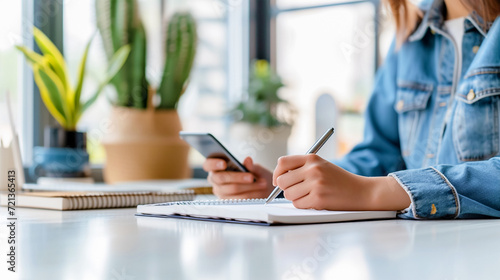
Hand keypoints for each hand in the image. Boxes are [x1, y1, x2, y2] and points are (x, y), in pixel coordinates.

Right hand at [203, 157, 273, 198]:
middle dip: (237, 177)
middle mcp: (214, 179)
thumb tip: (248, 160)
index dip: (213, 164)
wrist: (259, 186)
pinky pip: (238, 198)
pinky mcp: (227, 200)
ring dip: (248, 187)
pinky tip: (259, 190)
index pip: (208, 164)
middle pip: (221, 178)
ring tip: (261, 183)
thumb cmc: (251, 173)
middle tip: (251, 177)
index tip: (223, 164)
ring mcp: (219, 191)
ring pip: (231, 189)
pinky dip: (250, 194)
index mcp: (215, 166)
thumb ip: (250, 165)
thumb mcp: (252, 167)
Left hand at [273, 154, 410, 210]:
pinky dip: (303, 205)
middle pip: (282, 181)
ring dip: (296, 198)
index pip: (283, 163)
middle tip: (297, 191)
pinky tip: (315, 201)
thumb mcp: (321, 166)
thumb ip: (301, 168)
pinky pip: (298, 204)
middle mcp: (313, 169)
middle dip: (286, 189)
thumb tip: (278, 179)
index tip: (279, 181)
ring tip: (310, 196)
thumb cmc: (339, 180)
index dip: (277, 173)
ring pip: (289, 194)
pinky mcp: (318, 198)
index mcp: (312, 158)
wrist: (361, 191)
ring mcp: (315, 183)